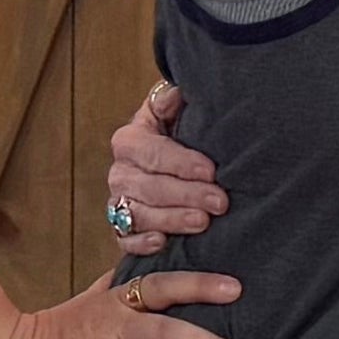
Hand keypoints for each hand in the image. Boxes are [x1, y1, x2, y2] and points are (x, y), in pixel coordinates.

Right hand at [104, 77, 226, 257]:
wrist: (171, 162)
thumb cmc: (179, 134)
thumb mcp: (175, 111)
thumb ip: (173, 101)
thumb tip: (176, 94)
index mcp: (129, 140)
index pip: (153, 152)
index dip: (182, 163)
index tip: (212, 171)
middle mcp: (120, 173)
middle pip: (149, 187)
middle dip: (186, 195)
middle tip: (219, 202)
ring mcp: (118, 203)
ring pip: (139, 215)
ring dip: (172, 220)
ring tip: (203, 223)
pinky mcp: (122, 229)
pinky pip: (125, 240)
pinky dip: (141, 244)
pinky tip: (163, 243)